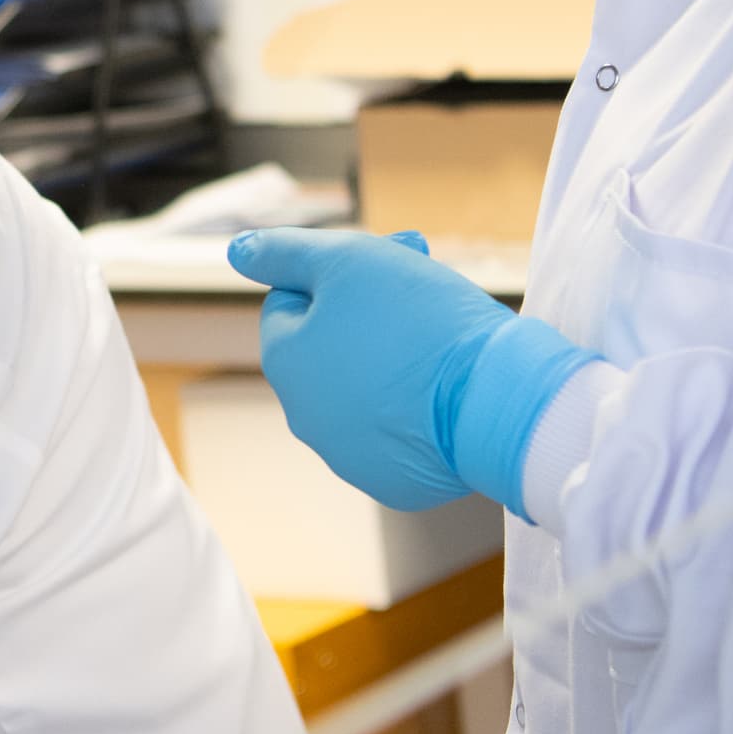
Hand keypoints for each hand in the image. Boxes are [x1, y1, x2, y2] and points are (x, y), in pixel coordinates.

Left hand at [225, 227, 593, 518]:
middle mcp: (303, 417)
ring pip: (362, 390)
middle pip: (329, 346)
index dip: (340, 275)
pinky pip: (395, 432)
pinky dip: (414, 408)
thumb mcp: (347, 260)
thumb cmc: (420, 321)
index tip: (392, 263)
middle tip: (422, 287)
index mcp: (285, 362)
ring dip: (389, 360)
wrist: (494, 399)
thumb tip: (238, 250)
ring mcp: (347, 456)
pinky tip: (446, 389)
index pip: (293, 301)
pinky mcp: (391, 483)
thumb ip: (284, 252)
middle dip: (366, 313)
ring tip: (439, 342)